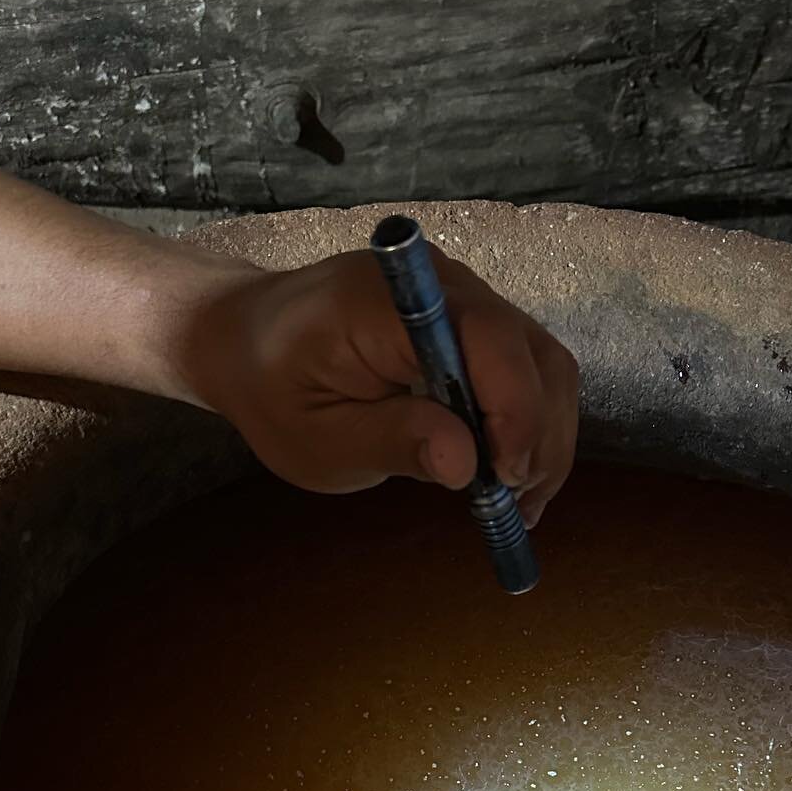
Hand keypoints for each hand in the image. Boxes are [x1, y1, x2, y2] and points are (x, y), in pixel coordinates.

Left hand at [174, 246, 579, 524]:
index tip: (506, 477)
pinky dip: (531, 422)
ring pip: (543, 362)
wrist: (246, 339)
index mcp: (393, 299)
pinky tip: (512, 473)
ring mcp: (464, 298)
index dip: (516, 410)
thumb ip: (391, 442)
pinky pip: (525, 367)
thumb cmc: (273, 390)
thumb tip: (464, 464)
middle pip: (533, 352)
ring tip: (521, 500)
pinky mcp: (472, 321)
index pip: (488, 339)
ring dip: (546, 435)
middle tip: (520, 507)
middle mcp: (443, 284)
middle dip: (541, 436)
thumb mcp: (319, 438)